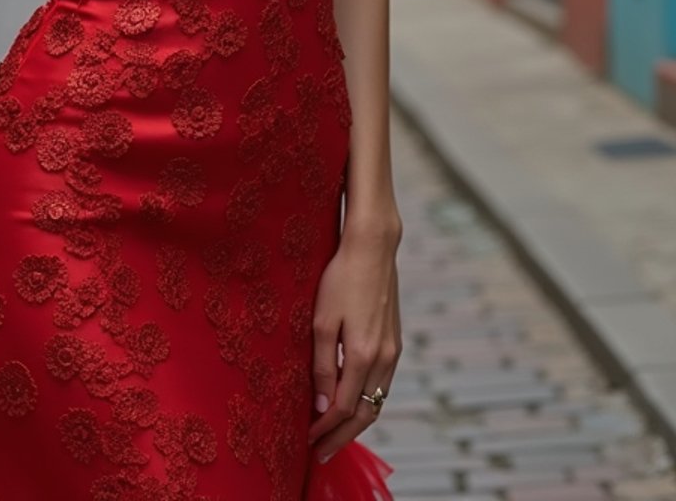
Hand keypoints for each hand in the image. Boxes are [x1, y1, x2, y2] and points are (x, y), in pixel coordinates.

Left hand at [308, 220, 401, 462]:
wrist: (372, 248)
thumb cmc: (340, 279)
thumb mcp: (321, 321)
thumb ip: (321, 366)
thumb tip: (321, 406)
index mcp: (362, 356)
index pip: (342, 409)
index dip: (324, 430)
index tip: (306, 442)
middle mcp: (383, 360)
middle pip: (363, 415)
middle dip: (341, 438)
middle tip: (319, 454)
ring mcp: (393, 352)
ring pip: (376, 403)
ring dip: (355, 424)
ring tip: (334, 435)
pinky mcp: (396, 343)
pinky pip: (383, 386)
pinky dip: (367, 403)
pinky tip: (352, 403)